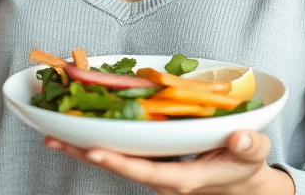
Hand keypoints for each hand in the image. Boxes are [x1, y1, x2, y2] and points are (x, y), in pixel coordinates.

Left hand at [43, 131, 293, 194]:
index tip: (94, 150)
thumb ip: (249, 147)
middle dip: (86, 153)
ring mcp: (153, 169)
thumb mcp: (253, 155)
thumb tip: (241, 138)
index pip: (145, 172)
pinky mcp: (151, 160)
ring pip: (115, 158)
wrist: (242, 181)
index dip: (120, 162)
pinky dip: (101, 137)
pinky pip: (122, 150)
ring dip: (84, 146)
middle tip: (51, 139)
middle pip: (118, 165)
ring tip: (51, 134)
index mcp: (183, 180)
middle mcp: (161, 177)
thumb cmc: (246, 165)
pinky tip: (80, 124)